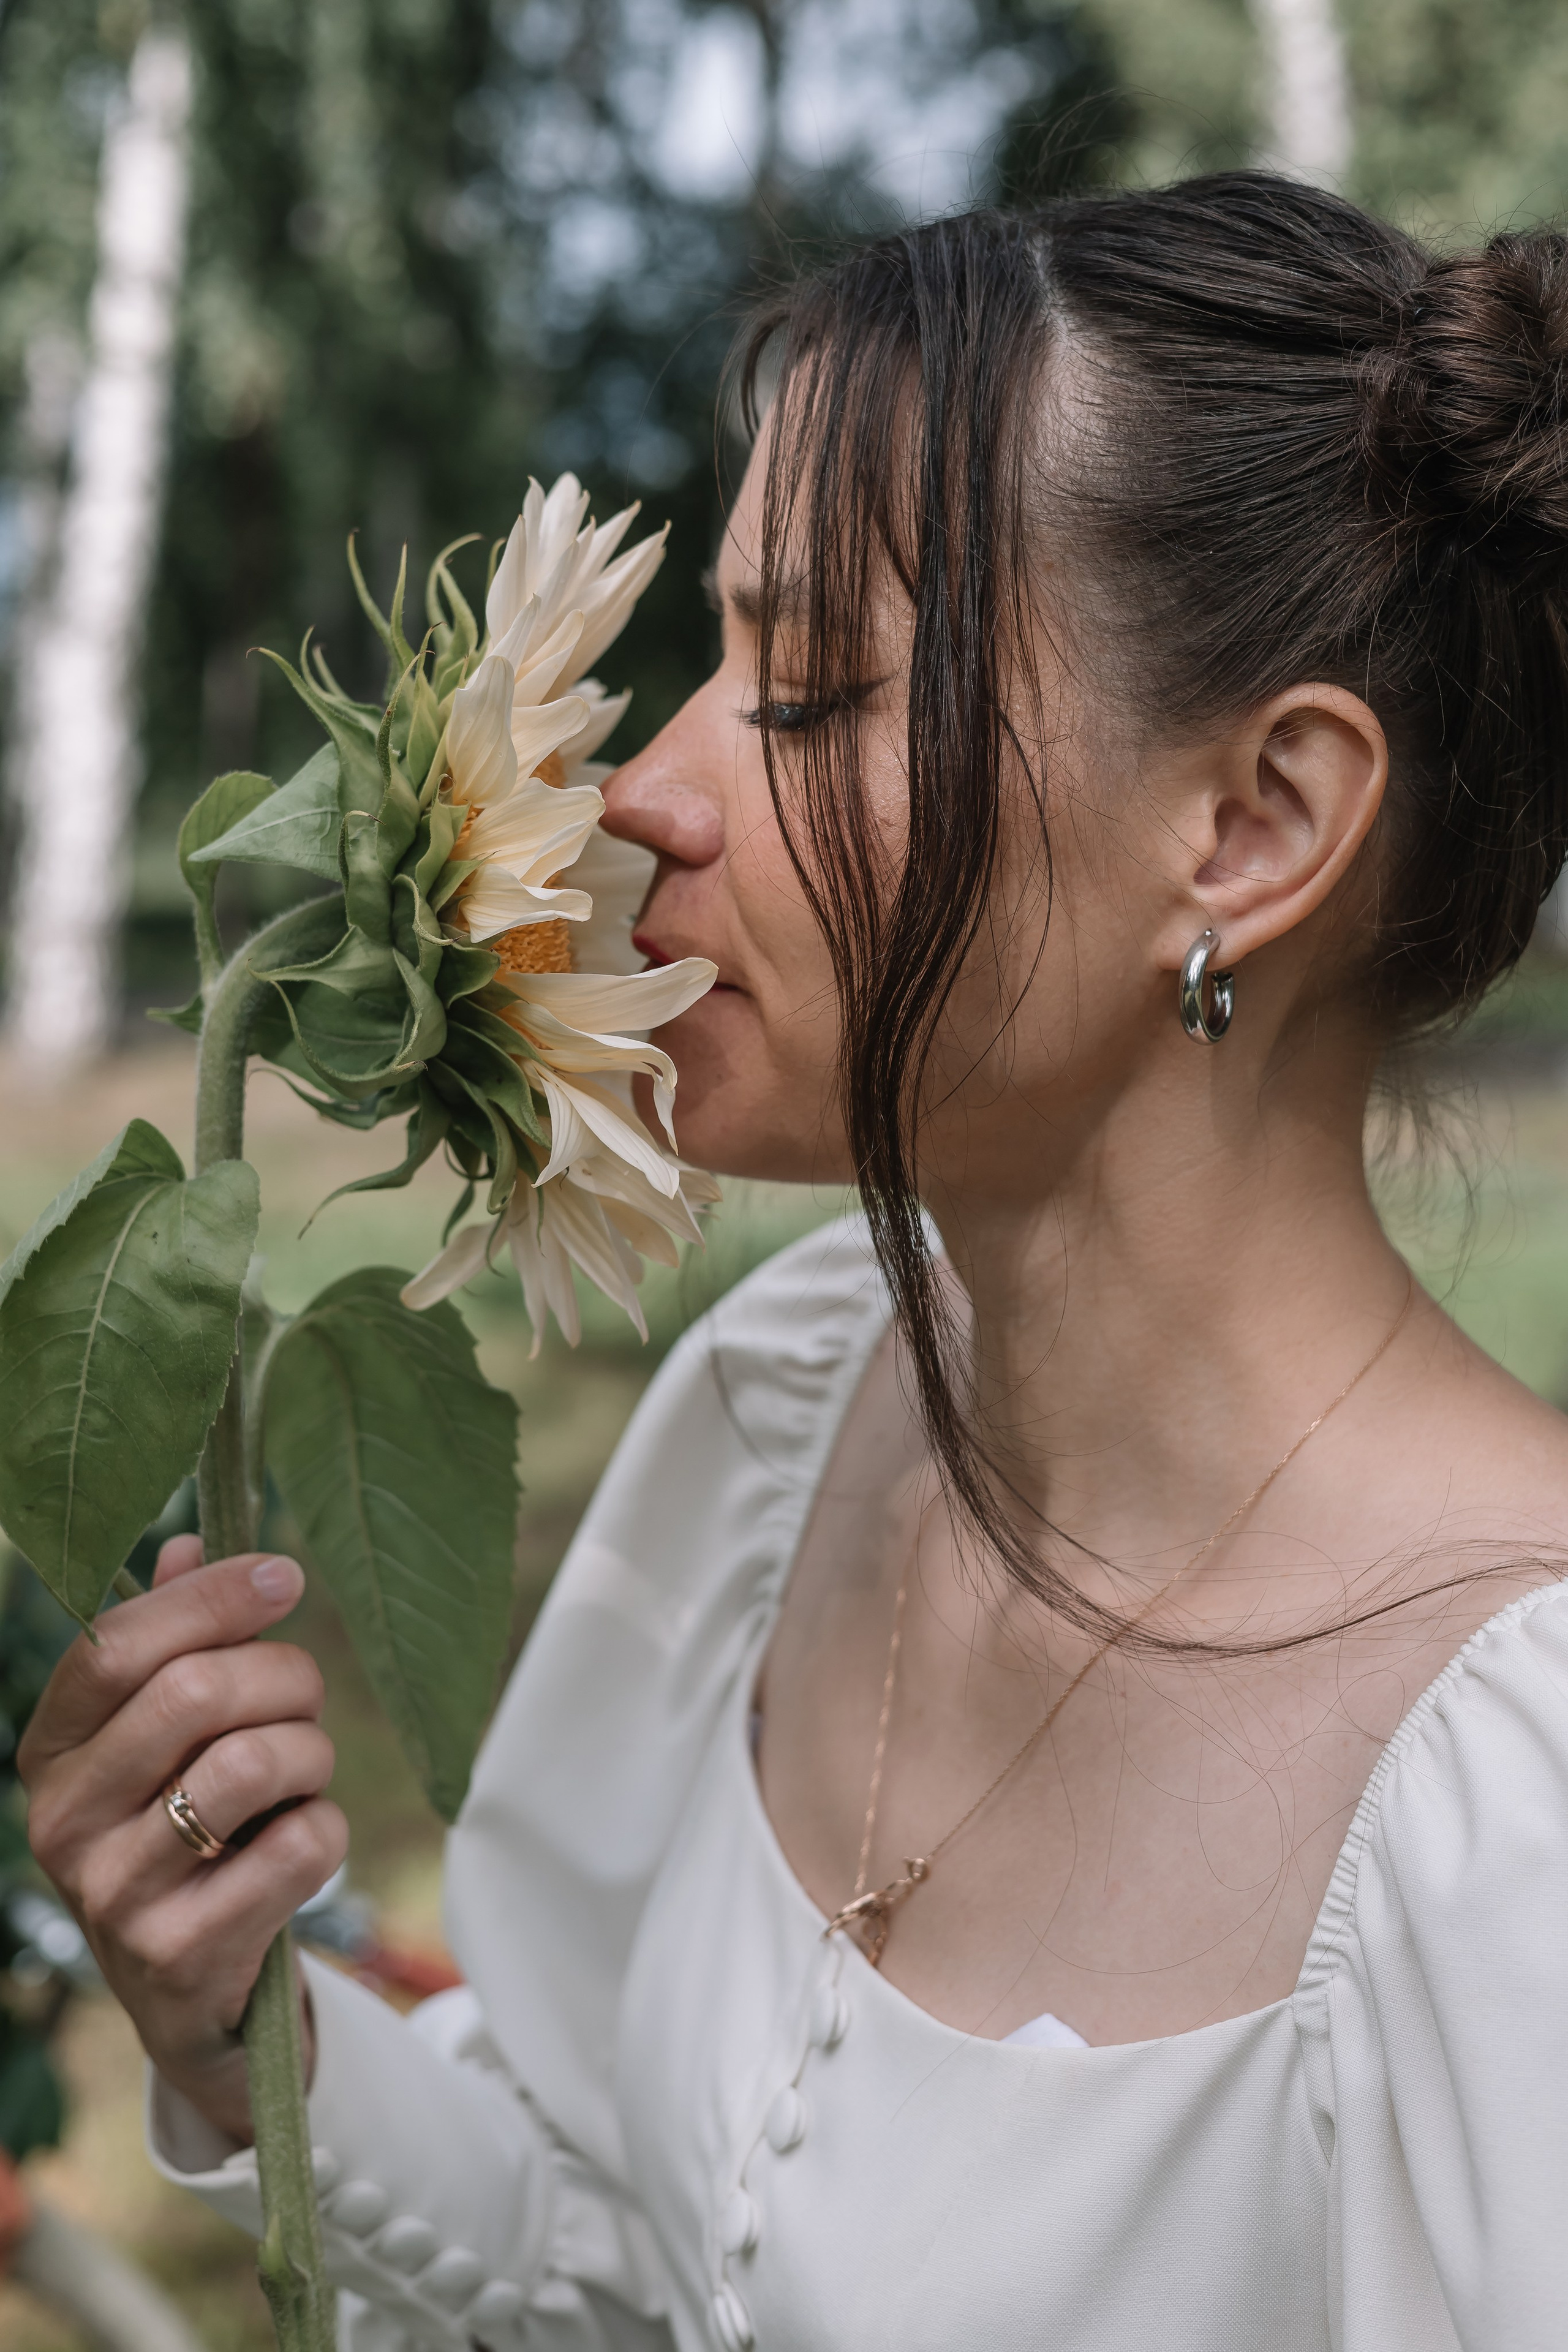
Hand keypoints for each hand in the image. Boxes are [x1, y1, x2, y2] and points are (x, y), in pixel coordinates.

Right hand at [18, 1540, 343, 2144]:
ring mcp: (112, 1894)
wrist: (194, 1991)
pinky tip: (298, 1844)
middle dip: (283, 1675)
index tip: (285, 1573)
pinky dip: (326, 1830)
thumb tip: (191, 1543)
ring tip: (301, 1773)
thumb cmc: (186, 1826)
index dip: (210, 1598)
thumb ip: (176, 1641)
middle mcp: (62, 1820)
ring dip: (310, 1753)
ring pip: (252, 1763)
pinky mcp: (180, 1953)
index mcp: (50, 1748)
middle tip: (305, 1695)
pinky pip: (298, 1847)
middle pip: (195, 1692)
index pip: (115, 1645)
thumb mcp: (167, 1736)